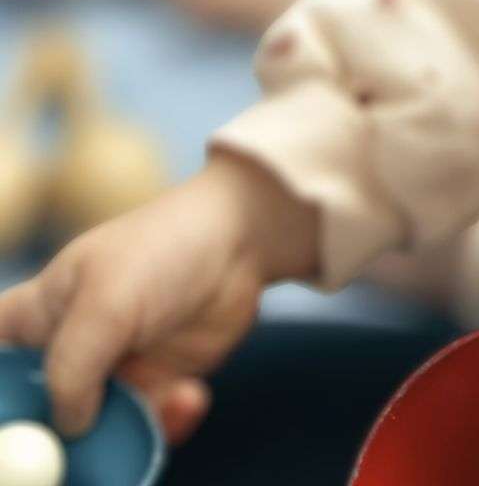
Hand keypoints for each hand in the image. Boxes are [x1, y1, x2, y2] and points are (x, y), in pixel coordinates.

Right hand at [0, 154, 317, 440]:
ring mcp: (105, 377)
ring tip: (166, 396)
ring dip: (125, 437)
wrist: (241, 241)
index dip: (1, 401)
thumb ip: (72, 365)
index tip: (12, 427)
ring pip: (90, 439)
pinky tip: (190, 394)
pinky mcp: (147, 391)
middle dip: (52, 446)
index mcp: (30, 319)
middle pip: (30, 423)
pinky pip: (142, 432)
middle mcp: (60, 354)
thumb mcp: (107, 300)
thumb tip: (67, 427)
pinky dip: (165, 422)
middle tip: (82, 449)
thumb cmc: (164, 248)